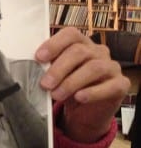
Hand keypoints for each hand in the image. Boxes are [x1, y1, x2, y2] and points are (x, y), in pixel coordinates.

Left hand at [36, 27, 130, 142]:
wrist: (84, 112)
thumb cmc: (67, 88)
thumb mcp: (55, 76)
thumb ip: (46, 68)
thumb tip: (27, 66)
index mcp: (80, 44)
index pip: (70, 34)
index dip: (54, 44)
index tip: (39, 57)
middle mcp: (97, 52)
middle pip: (79, 52)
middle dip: (58, 68)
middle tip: (45, 84)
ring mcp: (111, 67)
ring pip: (94, 68)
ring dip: (71, 82)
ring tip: (57, 94)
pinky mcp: (120, 85)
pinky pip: (110, 86)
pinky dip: (93, 92)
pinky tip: (79, 97)